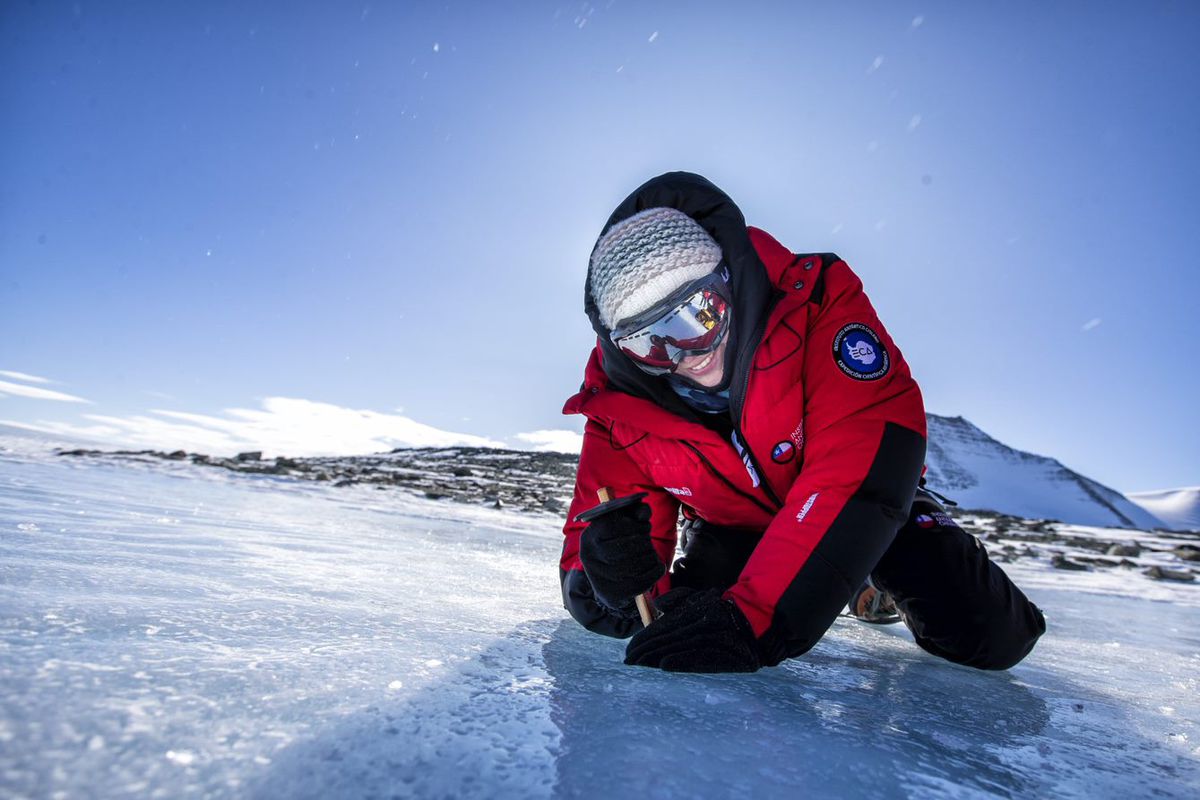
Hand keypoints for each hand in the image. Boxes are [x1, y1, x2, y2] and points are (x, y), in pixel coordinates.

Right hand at [578, 496, 664, 611]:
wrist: (608, 581)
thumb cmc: (618, 544)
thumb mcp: (622, 525)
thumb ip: (634, 512)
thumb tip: (644, 509)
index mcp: (589, 536)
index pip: (614, 525)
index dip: (636, 525)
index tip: (645, 526)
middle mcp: (589, 557)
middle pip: (627, 545)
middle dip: (644, 540)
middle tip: (647, 540)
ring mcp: (600, 577)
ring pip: (637, 562)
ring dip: (651, 554)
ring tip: (650, 553)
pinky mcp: (614, 593)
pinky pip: (645, 579)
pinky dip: (656, 570)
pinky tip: (655, 565)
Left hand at [624, 587, 760, 672]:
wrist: (759, 621)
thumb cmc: (724, 611)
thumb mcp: (701, 598)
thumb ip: (679, 600)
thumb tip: (657, 605)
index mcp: (697, 609)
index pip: (665, 625)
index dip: (645, 637)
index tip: (629, 648)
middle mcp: (705, 621)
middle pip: (669, 638)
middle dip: (646, 650)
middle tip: (628, 659)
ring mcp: (718, 638)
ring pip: (681, 648)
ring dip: (657, 657)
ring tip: (640, 663)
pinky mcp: (729, 656)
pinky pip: (702, 659)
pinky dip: (682, 663)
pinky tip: (665, 666)